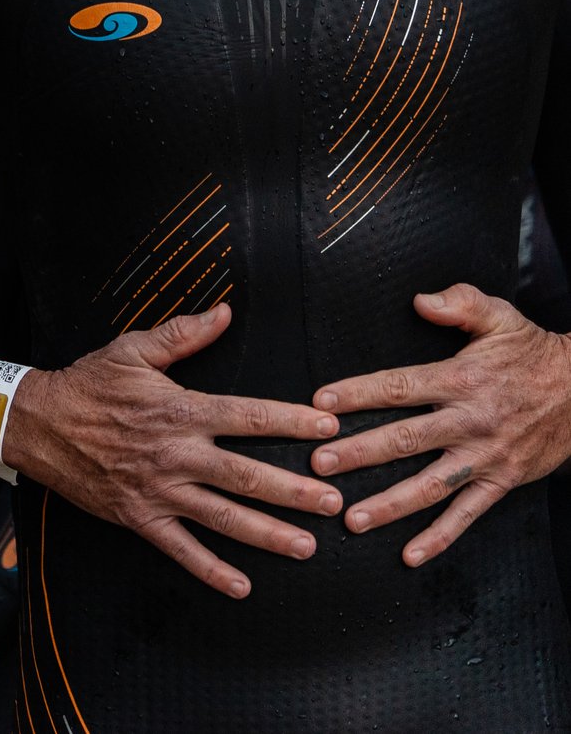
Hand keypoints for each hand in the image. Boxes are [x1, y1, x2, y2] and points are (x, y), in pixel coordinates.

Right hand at [5, 303, 342, 598]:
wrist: (35, 422)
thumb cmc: (85, 385)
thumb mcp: (131, 350)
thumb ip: (183, 334)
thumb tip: (224, 313)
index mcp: (180, 409)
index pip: (249, 416)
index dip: (293, 421)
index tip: (330, 427)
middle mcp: (175, 452)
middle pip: (247, 475)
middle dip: (295, 490)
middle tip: (335, 501)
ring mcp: (158, 488)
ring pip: (223, 516)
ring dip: (268, 533)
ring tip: (307, 545)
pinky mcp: (138, 515)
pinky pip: (180, 549)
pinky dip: (210, 570)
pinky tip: (241, 585)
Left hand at [310, 283, 570, 566]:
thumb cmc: (534, 353)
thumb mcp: (500, 317)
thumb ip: (459, 303)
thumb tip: (420, 300)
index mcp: (461, 380)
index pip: (399, 387)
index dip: (358, 395)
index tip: (320, 405)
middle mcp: (471, 421)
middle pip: (406, 439)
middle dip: (360, 453)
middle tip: (320, 465)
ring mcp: (487, 456)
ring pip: (431, 485)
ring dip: (390, 504)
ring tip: (352, 518)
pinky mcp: (503, 481)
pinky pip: (468, 514)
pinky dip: (440, 537)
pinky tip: (410, 554)